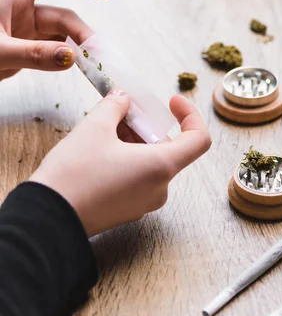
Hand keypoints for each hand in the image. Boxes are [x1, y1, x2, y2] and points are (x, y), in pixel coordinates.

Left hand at [0, 0, 107, 80]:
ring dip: (77, 48)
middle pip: (63, 14)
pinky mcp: (24, 51)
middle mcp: (21, 10)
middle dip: (82, 32)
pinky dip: (66, 59)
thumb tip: (71, 58)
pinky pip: (52, 51)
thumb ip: (34, 55)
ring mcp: (23, 32)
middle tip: (96, 56)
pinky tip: (77, 69)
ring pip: (60, 35)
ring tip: (92, 65)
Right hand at [29, 92, 211, 236]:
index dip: (190, 116)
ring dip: (135, 142)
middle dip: (148, 127)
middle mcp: (159, 189)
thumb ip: (115, 106)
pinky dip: (128, 161)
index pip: (199, 140)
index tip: (171, 103)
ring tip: (106, 128)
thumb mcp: (94, 128)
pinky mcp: (128, 211)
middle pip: (169, 150)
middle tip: (123, 111)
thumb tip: (122, 98)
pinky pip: (138, 180)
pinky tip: (101, 151)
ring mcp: (144, 203)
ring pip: (151, 164)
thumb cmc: (74, 174)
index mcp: (161, 167)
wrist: (48, 217)